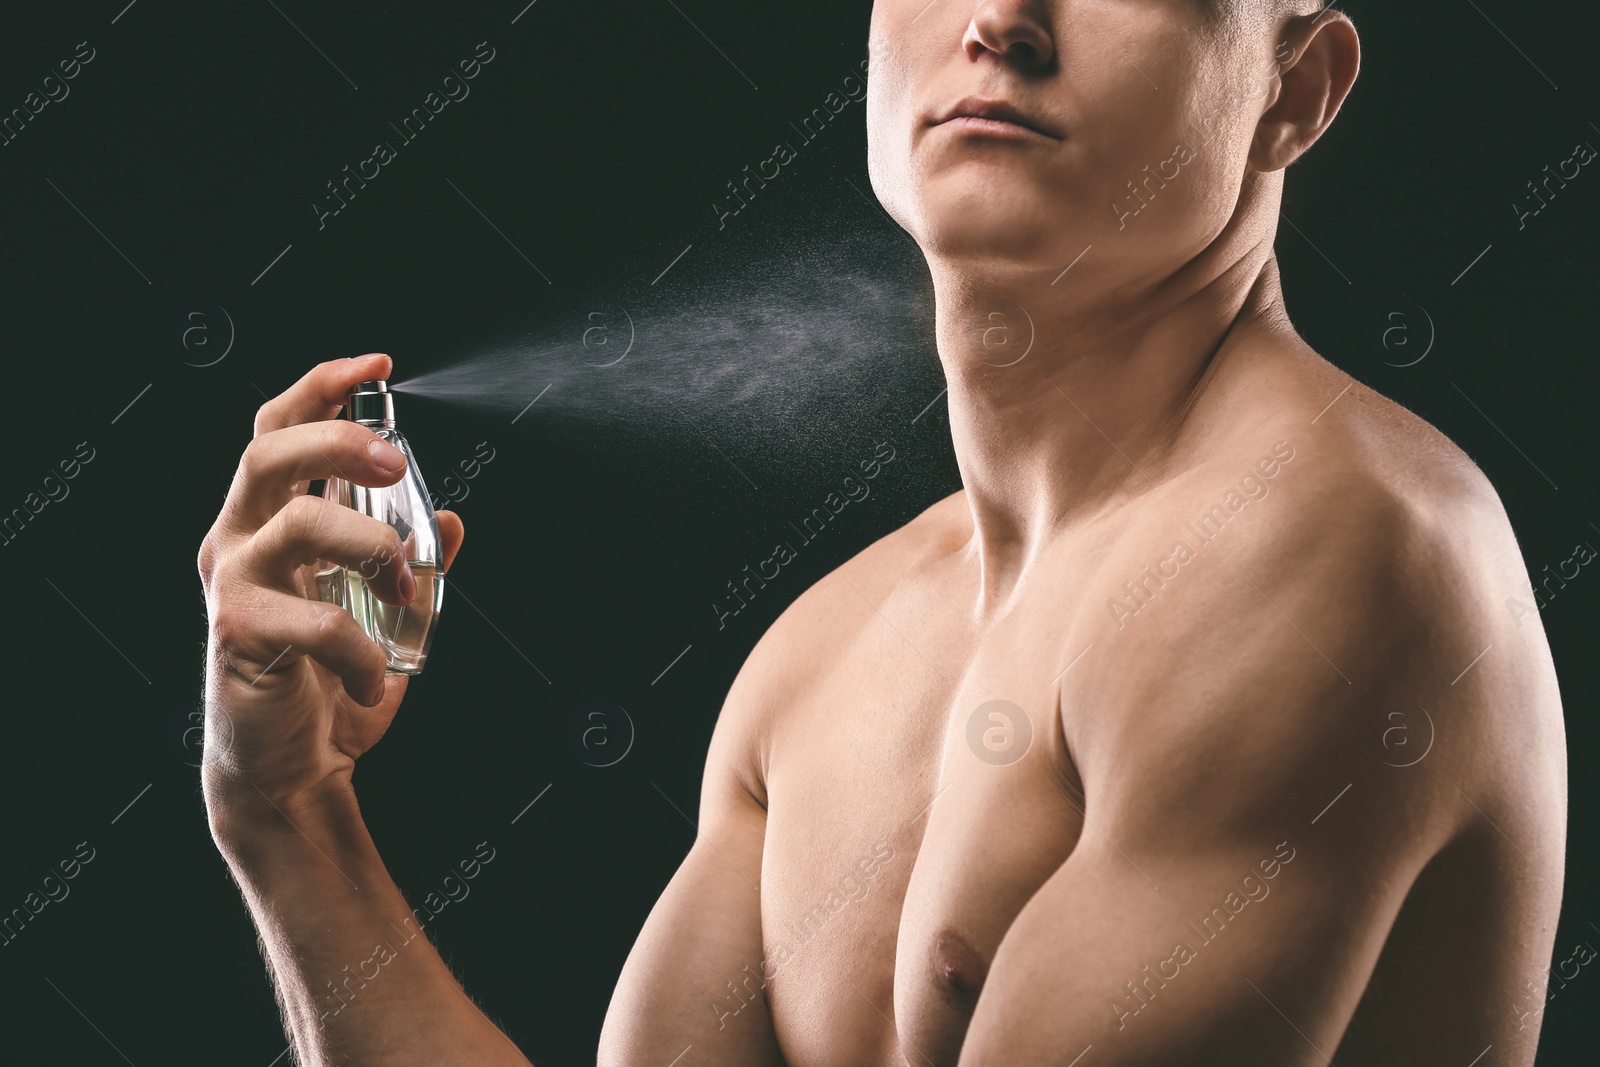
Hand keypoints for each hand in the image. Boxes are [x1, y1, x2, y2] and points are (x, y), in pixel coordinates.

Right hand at [197, 354, 464, 807]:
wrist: (289, 769)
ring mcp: (234, 586)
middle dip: (336, 439)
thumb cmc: (327, 682)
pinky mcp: (239, 636)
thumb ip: (410, 562)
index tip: (377, 362)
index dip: (321, 386)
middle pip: (268, 455)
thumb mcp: (383, 613)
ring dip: (372, 546)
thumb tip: (450, 519)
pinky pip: (319, 621)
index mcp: (268, 520)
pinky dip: (366, 649)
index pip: (278, 430)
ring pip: (299, 524)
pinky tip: (377, 678)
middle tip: (394, 458)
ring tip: (405, 585)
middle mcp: (240, 540)